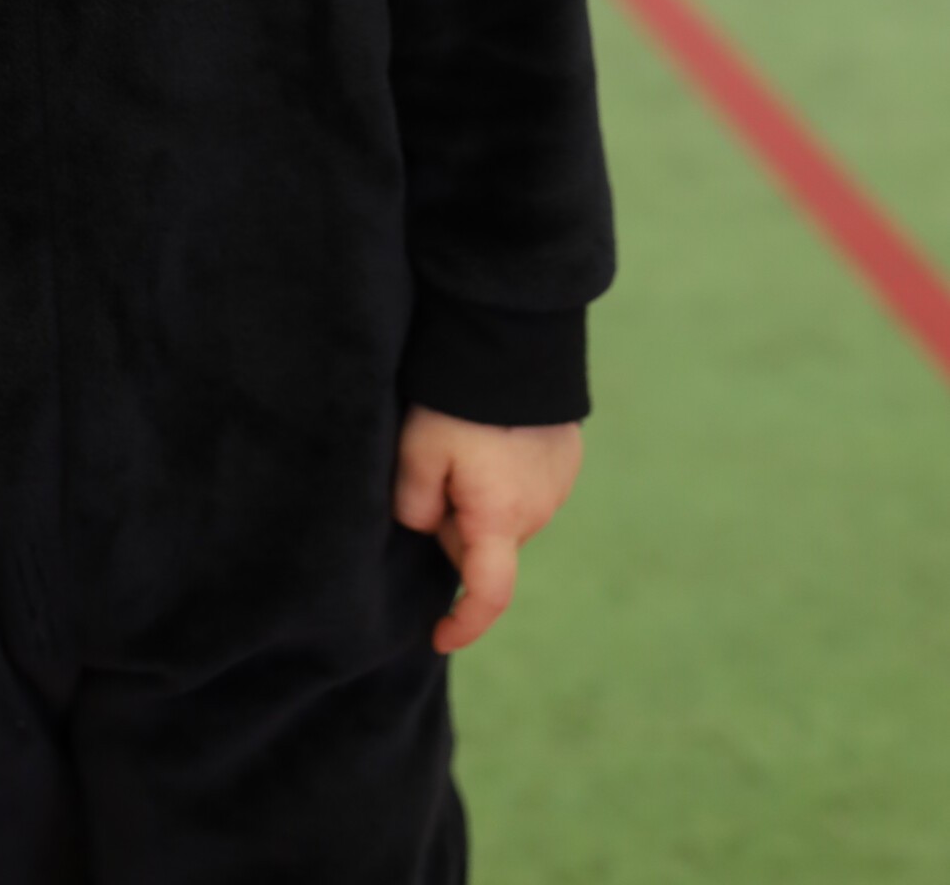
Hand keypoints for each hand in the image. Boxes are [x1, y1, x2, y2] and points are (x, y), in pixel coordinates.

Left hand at [392, 403, 581, 653]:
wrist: (512, 342)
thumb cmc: (458, 402)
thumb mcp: (416, 452)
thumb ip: (414, 505)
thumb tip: (428, 526)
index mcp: (501, 519)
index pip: (488, 594)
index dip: (464, 624)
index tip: (439, 636)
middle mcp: (538, 512)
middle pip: (483, 544)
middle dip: (454, 523)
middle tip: (433, 467)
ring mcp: (558, 486)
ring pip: (502, 516)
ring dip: (479, 496)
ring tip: (462, 441)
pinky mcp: (565, 459)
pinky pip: (524, 487)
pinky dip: (502, 475)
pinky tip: (489, 435)